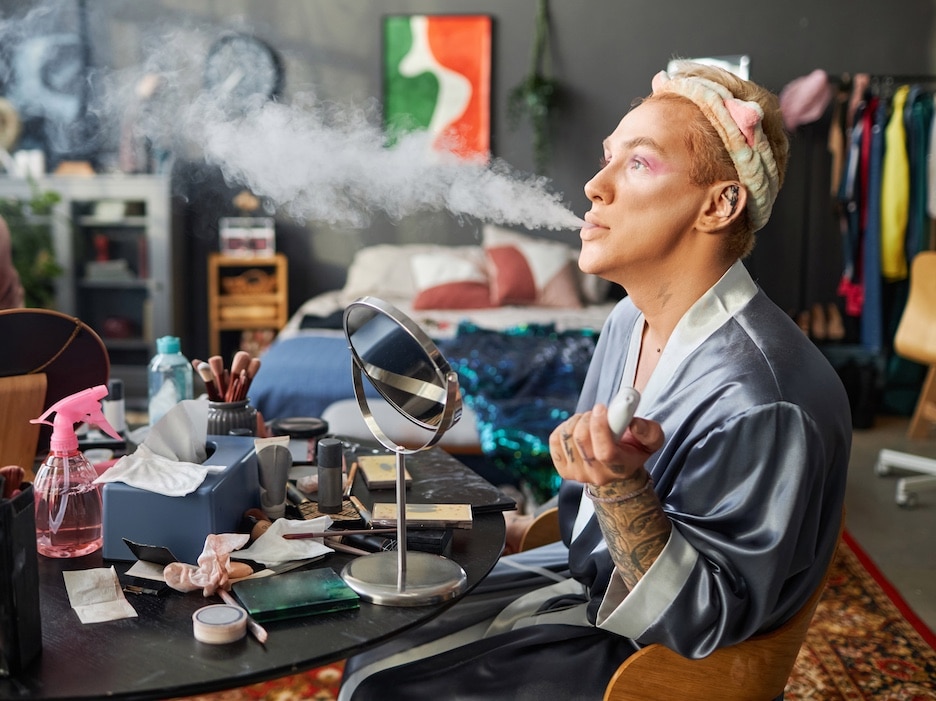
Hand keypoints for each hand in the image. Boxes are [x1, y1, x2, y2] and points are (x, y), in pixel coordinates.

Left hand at [549, 403, 663, 485]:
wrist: (617, 468)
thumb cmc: (633, 450)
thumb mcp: (651, 440)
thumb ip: (648, 431)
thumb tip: (633, 424)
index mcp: (620, 468)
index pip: (604, 452)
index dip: (600, 427)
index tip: (601, 408)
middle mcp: (597, 475)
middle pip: (581, 440)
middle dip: (587, 418)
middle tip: (597, 412)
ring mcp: (577, 474)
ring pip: (567, 437)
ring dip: (576, 420)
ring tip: (588, 419)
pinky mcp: (563, 469)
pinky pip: (555, 440)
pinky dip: (564, 427)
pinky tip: (577, 426)